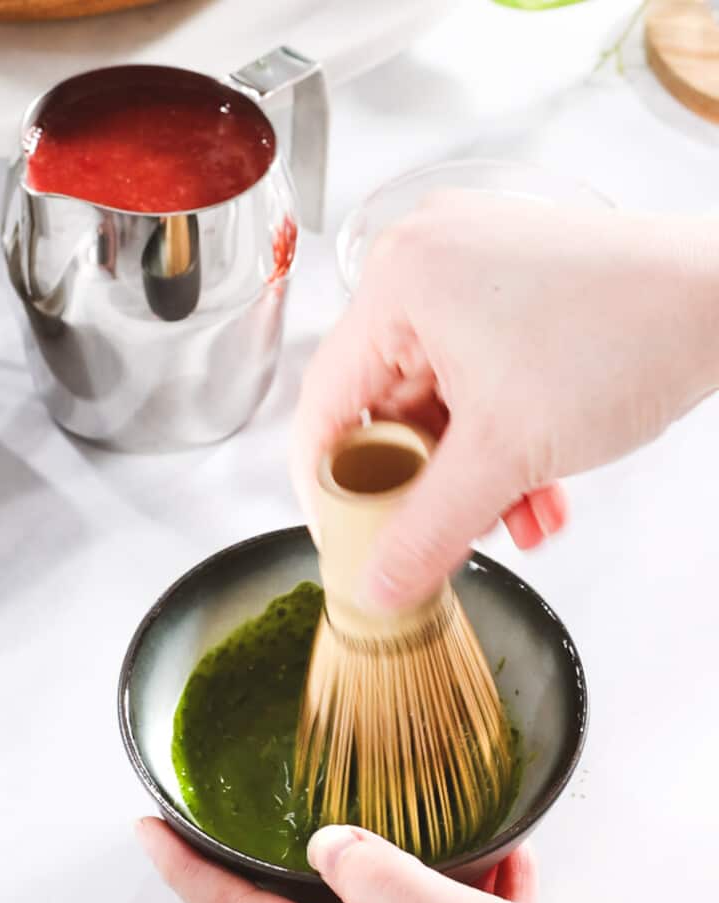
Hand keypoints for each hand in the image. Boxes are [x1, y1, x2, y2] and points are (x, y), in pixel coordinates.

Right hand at [293, 194, 717, 610]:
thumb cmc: (630, 336)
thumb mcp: (507, 455)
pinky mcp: (512, 293)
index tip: (346, 536)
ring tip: (514, 513)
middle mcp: (425, 266)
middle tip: (444, 534)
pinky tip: (538, 487)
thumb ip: (429, 532)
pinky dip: (502, 442)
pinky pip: (479, 384)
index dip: (329, 485)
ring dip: (474, 476)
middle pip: (387, 409)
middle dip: (428, 488)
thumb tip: (379, 582)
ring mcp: (472, 274)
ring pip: (441, 406)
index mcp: (399, 281)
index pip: (326, 403)